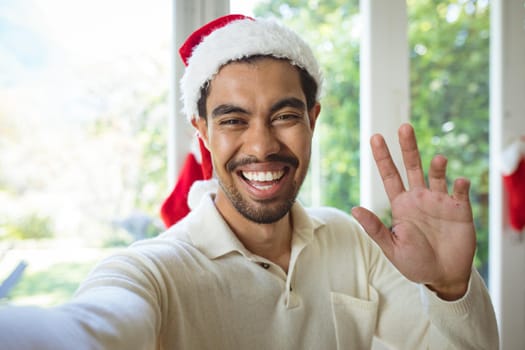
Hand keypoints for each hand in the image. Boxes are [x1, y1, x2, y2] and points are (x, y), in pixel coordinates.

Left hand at [351, 123, 475, 299]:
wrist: (443, 277)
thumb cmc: (415, 263)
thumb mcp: (391, 247)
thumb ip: (375, 228)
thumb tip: (354, 208)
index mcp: (401, 204)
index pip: (390, 175)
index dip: (383, 157)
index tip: (375, 137)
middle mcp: (420, 198)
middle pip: (412, 166)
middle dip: (408, 147)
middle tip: (404, 127)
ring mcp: (440, 202)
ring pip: (437, 175)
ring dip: (438, 166)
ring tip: (438, 160)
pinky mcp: (460, 209)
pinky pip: (460, 192)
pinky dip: (460, 185)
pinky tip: (459, 182)